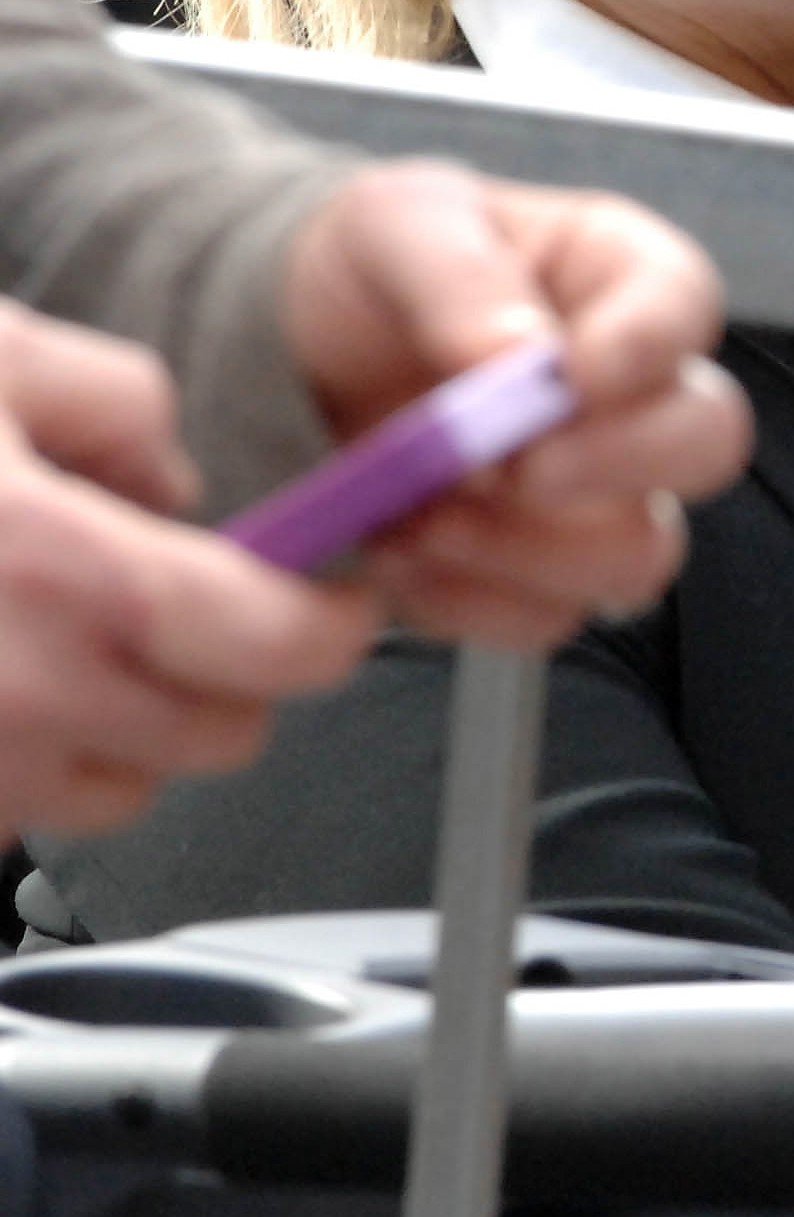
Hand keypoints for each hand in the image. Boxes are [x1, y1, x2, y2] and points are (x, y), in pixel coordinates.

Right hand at [0, 304, 375, 832]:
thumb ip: (115, 402)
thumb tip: (167, 479)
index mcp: (68, 576)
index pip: (277, 647)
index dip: (330, 625)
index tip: (337, 598)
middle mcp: (24, 694)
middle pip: (219, 732)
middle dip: (231, 674)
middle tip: (192, 611)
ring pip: (126, 787)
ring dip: (130, 730)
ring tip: (73, 647)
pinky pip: (27, 815)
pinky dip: (36, 765)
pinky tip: (3, 687)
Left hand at [280, 163, 750, 649]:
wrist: (286, 349)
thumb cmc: (365, 268)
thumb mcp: (394, 225)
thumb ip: (462, 278)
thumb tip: (518, 355)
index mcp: (617, 278)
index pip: (686, 305)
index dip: (651, 346)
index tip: (576, 374)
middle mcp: (630, 394)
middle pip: (707, 442)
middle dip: (616, 464)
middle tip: (515, 464)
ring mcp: (594, 494)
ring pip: (638, 555)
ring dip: (525, 547)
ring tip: (424, 512)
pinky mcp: (533, 572)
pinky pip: (541, 619)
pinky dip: (463, 598)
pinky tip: (401, 548)